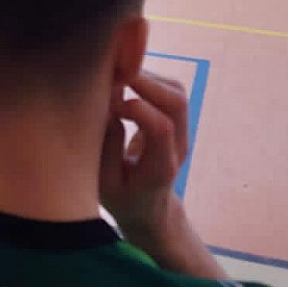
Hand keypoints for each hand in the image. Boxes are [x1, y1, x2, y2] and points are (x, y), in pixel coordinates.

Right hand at [99, 71, 223, 278]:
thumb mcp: (104, 184)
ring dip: (146, 77)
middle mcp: (178, 146)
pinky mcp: (177, 120)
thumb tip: (108, 108)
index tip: (108, 107)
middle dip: (144, 81)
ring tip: (115, 79)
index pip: (161, 128)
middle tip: (110, 78)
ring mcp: (182, 132)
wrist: (149, 209)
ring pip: (176, 90)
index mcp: (160, 167)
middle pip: (176, 102)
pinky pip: (169, 89)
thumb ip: (107, 148)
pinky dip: (146, 78)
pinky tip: (123, 84)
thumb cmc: (122, 199)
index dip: (136, 108)